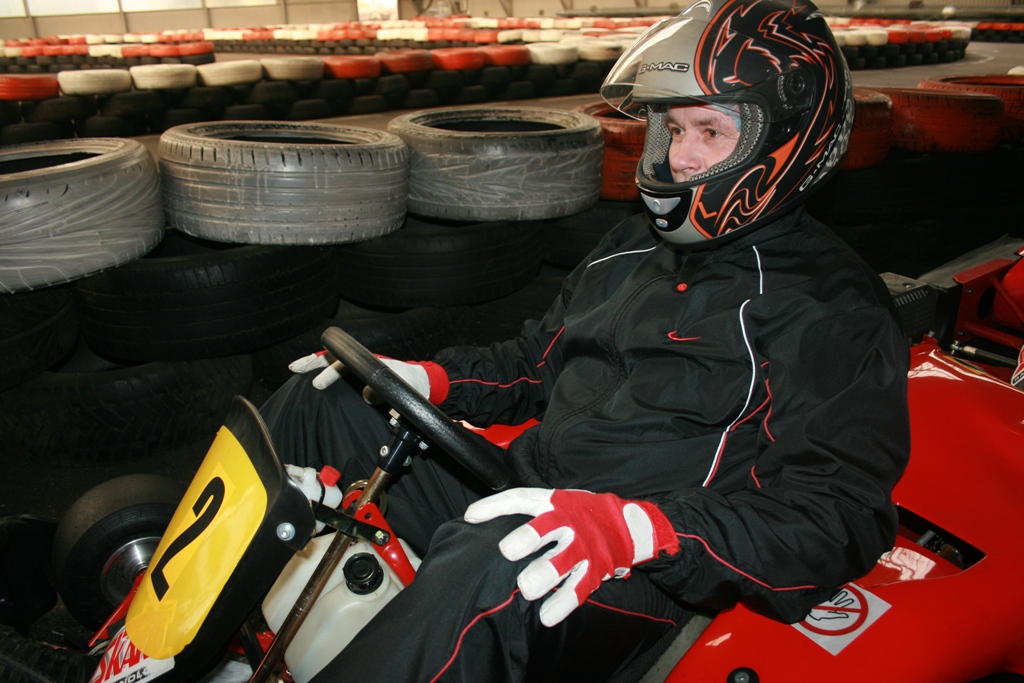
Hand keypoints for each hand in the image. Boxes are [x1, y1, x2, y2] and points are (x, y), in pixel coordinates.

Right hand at [289, 350, 447, 402]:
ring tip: (296, 368)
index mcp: (373, 365)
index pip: (346, 365)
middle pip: (334, 358)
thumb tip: (367, 396)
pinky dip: (326, 372)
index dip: (329, 372)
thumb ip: (387, 395)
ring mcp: (363, 369)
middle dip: (313, 362)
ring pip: (335, 363)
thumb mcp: (404, 392)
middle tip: (294, 368)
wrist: (423, 382)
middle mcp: (365, 364)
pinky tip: (313, 378)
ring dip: (316, 365)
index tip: (317, 384)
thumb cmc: (415, 384)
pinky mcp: (363, 377)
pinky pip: (341, 371)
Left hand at [464, 488, 679, 625]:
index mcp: (553, 502)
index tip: (471, 516)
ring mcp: (583, 548)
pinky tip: (547, 615)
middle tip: (507, 550)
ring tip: (527, 588)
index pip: (521, 499)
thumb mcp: (554, 502)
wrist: (627, 524)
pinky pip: (579, 589)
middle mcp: (568, 522)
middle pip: (547, 527)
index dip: (496, 506)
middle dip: (528, 538)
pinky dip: (563, 603)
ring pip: (564, 562)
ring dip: (545, 575)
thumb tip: (475, 521)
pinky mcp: (595, 571)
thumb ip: (523, 512)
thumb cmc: (579, 513)